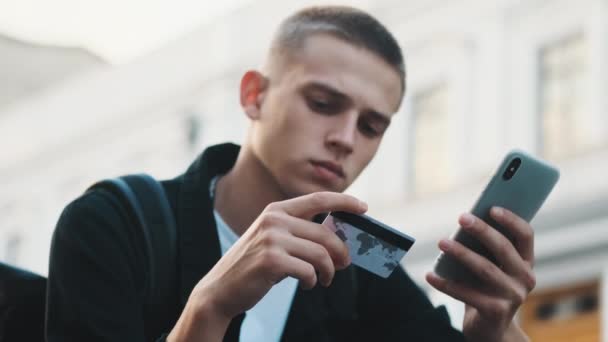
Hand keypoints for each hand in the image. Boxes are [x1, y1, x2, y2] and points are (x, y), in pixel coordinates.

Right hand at [169, 192, 366, 340]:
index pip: (318, 199)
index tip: (364, 208)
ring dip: (328, 271)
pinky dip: (313, 281)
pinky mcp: (271, 261)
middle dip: (341, 252)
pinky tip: (307, 285)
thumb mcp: (273, 240)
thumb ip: (300, 234)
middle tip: (345, 265)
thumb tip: (340, 240)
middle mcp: (274, 220)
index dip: (344, 201)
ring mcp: (271, 239)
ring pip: (320, 254)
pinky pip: (309, 271)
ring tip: (324, 280)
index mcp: (276, 210)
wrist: (220, 289)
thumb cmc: (253, 266)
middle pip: (325, 233)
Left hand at [426, 207, 534, 341]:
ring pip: (485, 269)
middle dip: (482, 231)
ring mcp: (512, 297)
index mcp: (526, 262)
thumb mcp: (491, 267)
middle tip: (462, 218)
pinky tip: (430, 275)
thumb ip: (485, 248)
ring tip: (441, 242)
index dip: (511, 220)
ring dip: (461, 253)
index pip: (525, 235)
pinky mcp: (496, 312)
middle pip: (504, 249)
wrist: (491, 330)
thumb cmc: (486, 289)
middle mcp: (524, 278)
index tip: (491, 207)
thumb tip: (465, 222)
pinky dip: (446, 284)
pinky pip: (467, 294)